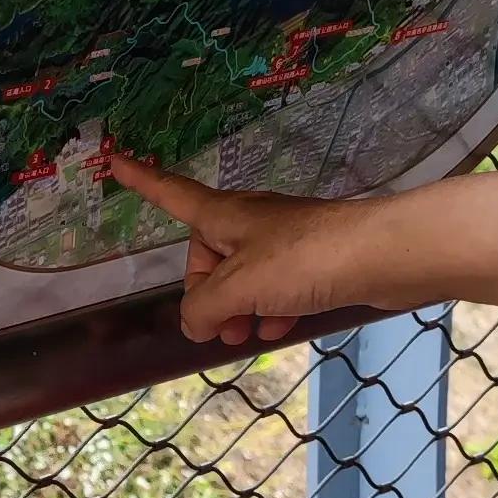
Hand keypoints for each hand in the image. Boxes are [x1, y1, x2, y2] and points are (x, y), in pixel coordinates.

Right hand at [98, 147, 390, 348]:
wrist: (383, 256)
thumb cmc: (303, 259)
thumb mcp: (239, 287)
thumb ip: (203, 309)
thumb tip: (193, 323)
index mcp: (223, 216)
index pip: (170, 194)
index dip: (142, 181)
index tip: (114, 161)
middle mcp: (250, 222)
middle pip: (207, 255)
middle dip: (207, 294)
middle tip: (219, 327)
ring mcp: (284, 240)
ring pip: (244, 276)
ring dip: (239, 308)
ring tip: (247, 336)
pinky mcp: (314, 260)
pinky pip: (278, 286)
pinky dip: (272, 307)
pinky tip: (280, 327)